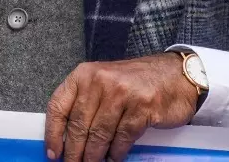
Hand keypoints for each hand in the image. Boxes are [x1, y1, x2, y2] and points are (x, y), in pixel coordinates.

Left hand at [44, 53, 198, 161]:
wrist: (175, 75)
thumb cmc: (135, 81)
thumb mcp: (103, 82)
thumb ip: (84, 102)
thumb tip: (66, 135)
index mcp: (84, 74)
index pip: (59, 105)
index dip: (53, 132)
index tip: (52, 151)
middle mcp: (100, 81)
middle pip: (78, 125)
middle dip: (74, 151)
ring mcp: (121, 94)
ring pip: (99, 134)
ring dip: (93, 156)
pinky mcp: (142, 108)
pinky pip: (122, 138)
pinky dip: (116, 153)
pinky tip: (113, 159)